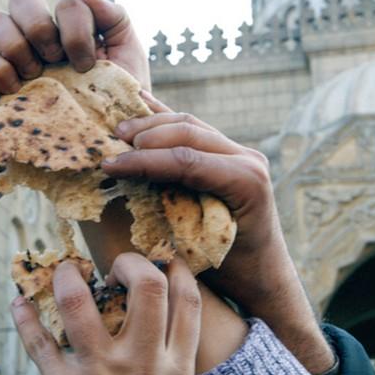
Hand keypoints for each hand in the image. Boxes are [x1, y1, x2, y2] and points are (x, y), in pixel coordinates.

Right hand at [0, 0, 149, 93]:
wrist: (110, 139)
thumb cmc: (118, 97)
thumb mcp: (127, 55)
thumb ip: (113, 17)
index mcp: (70, 28)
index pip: (65, 6)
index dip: (75, 29)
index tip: (87, 64)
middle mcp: (40, 38)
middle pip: (21, 1)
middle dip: (39, 27)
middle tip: (55, 59)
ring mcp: (17, 60)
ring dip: (16, 46)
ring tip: (33, 76)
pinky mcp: (0, 90)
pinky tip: (13, 89)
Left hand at [10, 254, 199, 374]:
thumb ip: (173, 353)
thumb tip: (169, 296)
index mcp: (177, 367)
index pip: (186, 299)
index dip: (174, 268)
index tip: (160, 259)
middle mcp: (142, 364)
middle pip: (146, 288)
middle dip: (129, 262)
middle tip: (115, 267)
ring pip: (79, 305)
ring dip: (67, 277)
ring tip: (66, 270)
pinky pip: (38, 345)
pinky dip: (24, 319)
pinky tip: (18, 302)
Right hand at [102, 92, 334, 374]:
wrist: (264, 272)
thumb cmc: (232, 272)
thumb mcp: (200, 252)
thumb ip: (172, 221)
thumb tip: (124, 197)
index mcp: (246, 182)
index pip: (186, 161)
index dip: (144, 161)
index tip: (110, 166)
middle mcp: (249, 160)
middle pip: (187, 133)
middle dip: (144, 136)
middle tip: (110, 145)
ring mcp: (242, 152)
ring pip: (190, 123)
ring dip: (152, 123)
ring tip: (119, 132)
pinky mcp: (231, 151)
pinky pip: (194, 127)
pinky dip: (165, 117)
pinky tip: (142, 102)